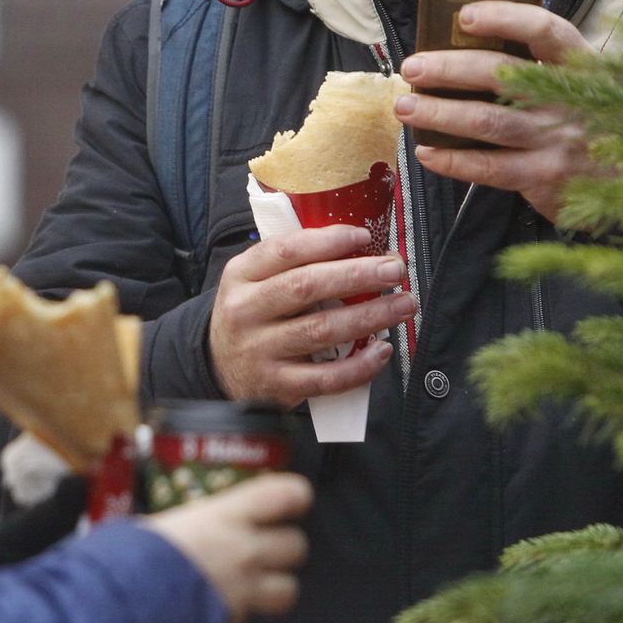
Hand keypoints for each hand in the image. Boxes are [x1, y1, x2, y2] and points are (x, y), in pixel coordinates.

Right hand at [142, 473, 312, 622]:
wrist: (120, 608)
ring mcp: (242, 592)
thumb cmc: (129, 561)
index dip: (293, 498)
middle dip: (284, 550)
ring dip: (273, 590)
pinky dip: (234, 620)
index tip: (287, 502)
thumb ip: (179, 526)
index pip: (287, 495)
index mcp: (225, 516)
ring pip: (287, 592)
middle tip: (264, 549)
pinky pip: (246, 622)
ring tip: (250, 587)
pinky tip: (213, 614)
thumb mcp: (155, 525)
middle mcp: (243, 551)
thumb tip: (169, 529)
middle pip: (296, 546)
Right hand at [209, 225, 412, 405]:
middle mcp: (246, 311)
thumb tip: (361, 248)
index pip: (285, 250)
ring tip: (403, 305)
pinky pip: (325, 377)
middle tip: (394, 269)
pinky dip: (358, 366)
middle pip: (306, 286)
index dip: (327, 241)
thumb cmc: (253, 315)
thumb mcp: (254, 280)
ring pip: (321, 329)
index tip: (363, 236)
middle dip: (357, 275)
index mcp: (241, 275)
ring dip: (370, 316)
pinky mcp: (277, 385)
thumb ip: (292, 262)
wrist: (219, 369)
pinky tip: (381, 351)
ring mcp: (260, 350)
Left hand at [395, 0, 604, 222]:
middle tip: (413, 67)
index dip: (504, 19)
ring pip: (487, 121)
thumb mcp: (588, 82)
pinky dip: (453, 160)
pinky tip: (427, 152)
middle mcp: (571, 100)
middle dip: (450, 68)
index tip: (463, 16)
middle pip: (502, 74)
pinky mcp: (544, 177)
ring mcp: (558, 140)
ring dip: (439, 113)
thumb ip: (546, 63)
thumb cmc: (597, 121)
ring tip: (405, 106)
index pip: (545, 30)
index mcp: (583, 65)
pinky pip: (489, 167)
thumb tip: (472, 41)